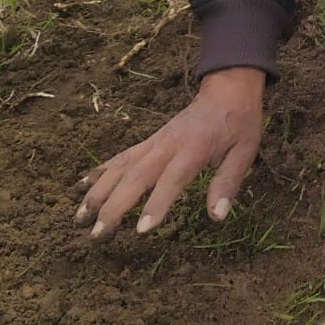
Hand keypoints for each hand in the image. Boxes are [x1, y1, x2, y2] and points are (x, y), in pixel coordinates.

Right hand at [75, 67, 265, 237]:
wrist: (226, 90)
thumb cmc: (238, 123)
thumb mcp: (245, 152)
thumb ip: (228, 182)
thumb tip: (217, 215)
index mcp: (194, 149)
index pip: (172, 179)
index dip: (156, 203)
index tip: (141, 229)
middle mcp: (168, 145)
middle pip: (136, 176)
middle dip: (114, 206)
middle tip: (97, 234)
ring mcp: (154, 142)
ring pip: (120, 166)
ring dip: (98, 191)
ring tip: (79, 216)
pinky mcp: (148, 141)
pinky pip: (121, 157)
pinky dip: (100, 171)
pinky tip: (82, 186)